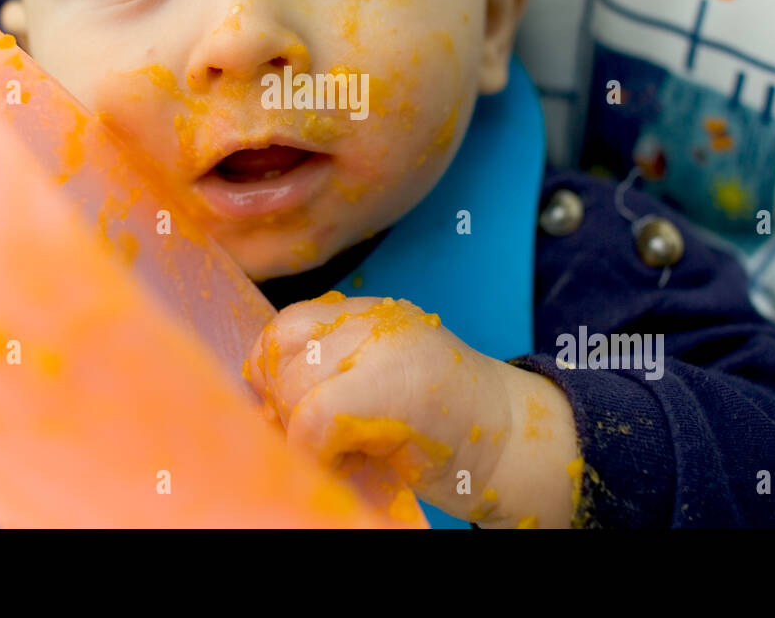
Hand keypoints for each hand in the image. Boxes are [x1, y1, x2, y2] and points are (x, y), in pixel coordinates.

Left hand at [244, 291, 579, 524]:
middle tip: (315, 438)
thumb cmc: (443, 421)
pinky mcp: (391, 388)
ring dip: (299, 429)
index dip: (273, 370)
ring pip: (296, 385)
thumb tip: (262, 403)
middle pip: (285, 352)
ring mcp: (384, 348)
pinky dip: (314, 450)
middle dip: (283, 403)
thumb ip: (330, 370)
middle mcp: (374, 320)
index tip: (287, 408)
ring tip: (335, 449)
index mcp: (368, 313)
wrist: (512, 439)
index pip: (287, 326)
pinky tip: (344, 461)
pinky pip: (315, 419)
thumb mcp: (380, 375)